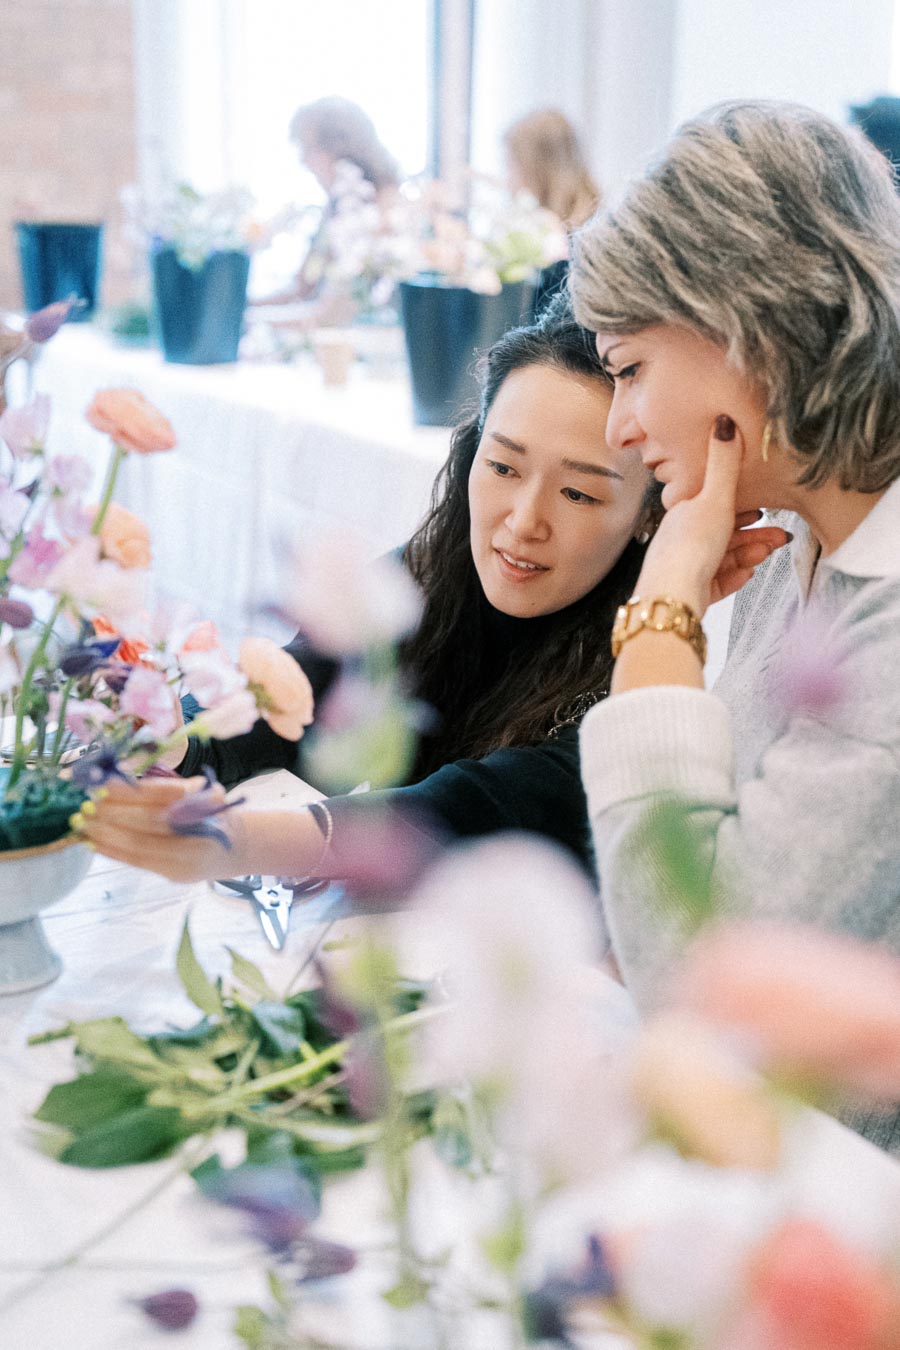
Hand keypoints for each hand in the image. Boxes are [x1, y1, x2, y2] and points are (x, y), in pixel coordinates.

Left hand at [78, 777, 245, 883]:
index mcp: (206, 799)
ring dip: (105, 834)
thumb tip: (112, 784)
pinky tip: (93, 843)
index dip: (128, 791)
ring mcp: (188, 856)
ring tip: (82, 824)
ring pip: (139, 845)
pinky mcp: (176, 874)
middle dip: (111, 813)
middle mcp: (199, 829)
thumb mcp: (200, 791)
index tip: (100, 785)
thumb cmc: (210, 813)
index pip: (160, 795)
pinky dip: (112, 851)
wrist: (236, 847)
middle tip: (85, 806)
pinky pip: (138, 862)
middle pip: (147, 821)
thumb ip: (167, 790)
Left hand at [636, 419, 790, 616]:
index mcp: (683, 515)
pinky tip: (747, 574)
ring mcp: (685, 568)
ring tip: (766, 555)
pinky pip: (717, 582)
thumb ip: (723, 464)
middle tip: (781, 537)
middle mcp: (681, 540)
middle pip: (724, 534)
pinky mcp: (690, 593)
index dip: (742, 509)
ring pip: (724, 558)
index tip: (764, 511)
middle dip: (755, 535)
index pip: (715, 507)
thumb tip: (723, 421)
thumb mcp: (714, 499)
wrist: (673, 596)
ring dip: (748, 554)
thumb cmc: (691, 547)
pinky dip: (733, 576)